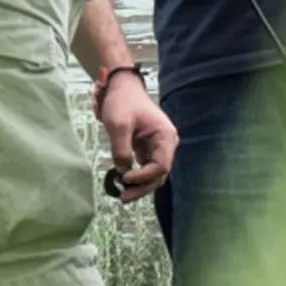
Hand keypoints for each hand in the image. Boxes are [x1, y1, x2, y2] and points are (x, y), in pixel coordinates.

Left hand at [97, 68, 176, 198]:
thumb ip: (122, 150)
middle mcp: (166, 144)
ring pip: (153, 173)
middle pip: (159, 174)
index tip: (124, 178)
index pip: (160, 166)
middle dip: (142, 187)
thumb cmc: (122, 101)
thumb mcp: (119, 125)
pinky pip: (146, 167)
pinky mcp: (148, 148)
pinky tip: (124, 183)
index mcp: (165, 137)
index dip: (143, 177)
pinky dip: (136, 176)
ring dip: (140, 185)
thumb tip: (123, 171)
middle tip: (124, 198)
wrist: (121, 87)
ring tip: (123, 195)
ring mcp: (158, 147)